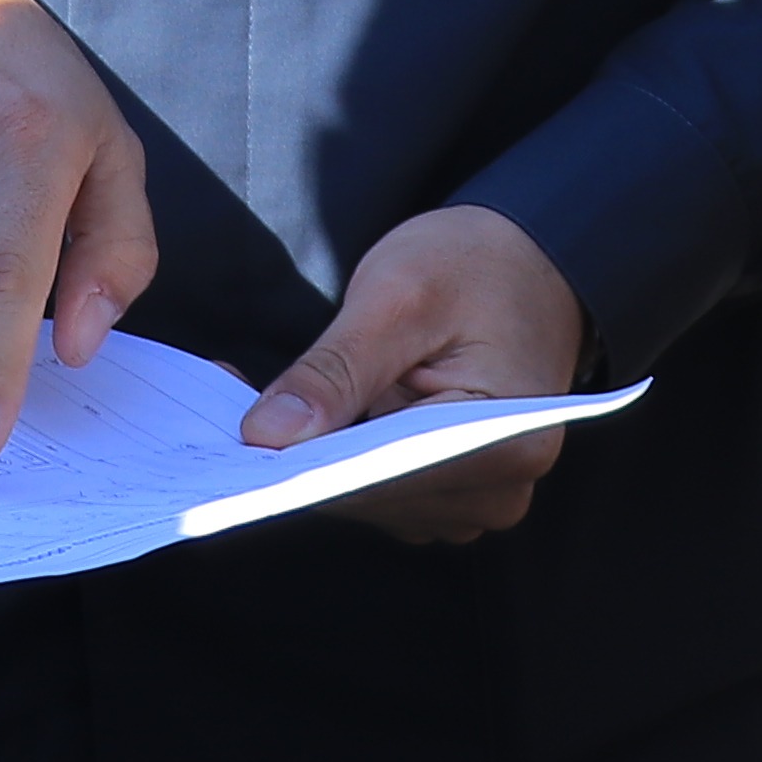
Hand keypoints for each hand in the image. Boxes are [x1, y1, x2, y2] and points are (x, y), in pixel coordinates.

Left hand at [241, 206, 587, 545]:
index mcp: (504, 446)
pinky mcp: (449, 491)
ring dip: (316, 457)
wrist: (524, 262)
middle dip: (302, 455)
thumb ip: (335, 372)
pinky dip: (339, 458)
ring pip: (366, 499)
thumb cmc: (474, 266)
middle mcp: (498, 491)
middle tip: (238, 400)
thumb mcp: (397, 296)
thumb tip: (267, 438)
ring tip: (281, 400)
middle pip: (370, 497)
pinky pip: (378, 490)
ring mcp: (476, 498)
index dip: (302, 464)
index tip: (240, 439)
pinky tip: (318, 414)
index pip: (382, 479)